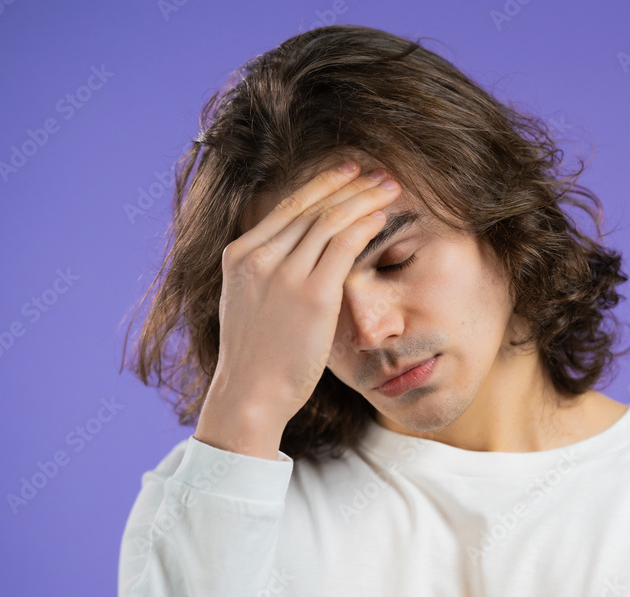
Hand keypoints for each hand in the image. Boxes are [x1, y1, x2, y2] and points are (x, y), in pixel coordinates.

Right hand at [194, 161, 400, 458]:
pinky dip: (366, 226)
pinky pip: (344, 246)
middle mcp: (259, 257)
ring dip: (364, 199)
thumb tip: (298, 255)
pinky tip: (382, 218)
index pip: (287, 207)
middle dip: (350, 185)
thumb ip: (268, 274)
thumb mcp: (248, 302)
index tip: (346, 171)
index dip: (321, 184)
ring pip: (331, 220)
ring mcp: (285, 274)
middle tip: (378, 173)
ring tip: (389, 188)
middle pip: (312, 207)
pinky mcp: (313, 294)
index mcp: (240, 256)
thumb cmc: (256, 357)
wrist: (250, 393)